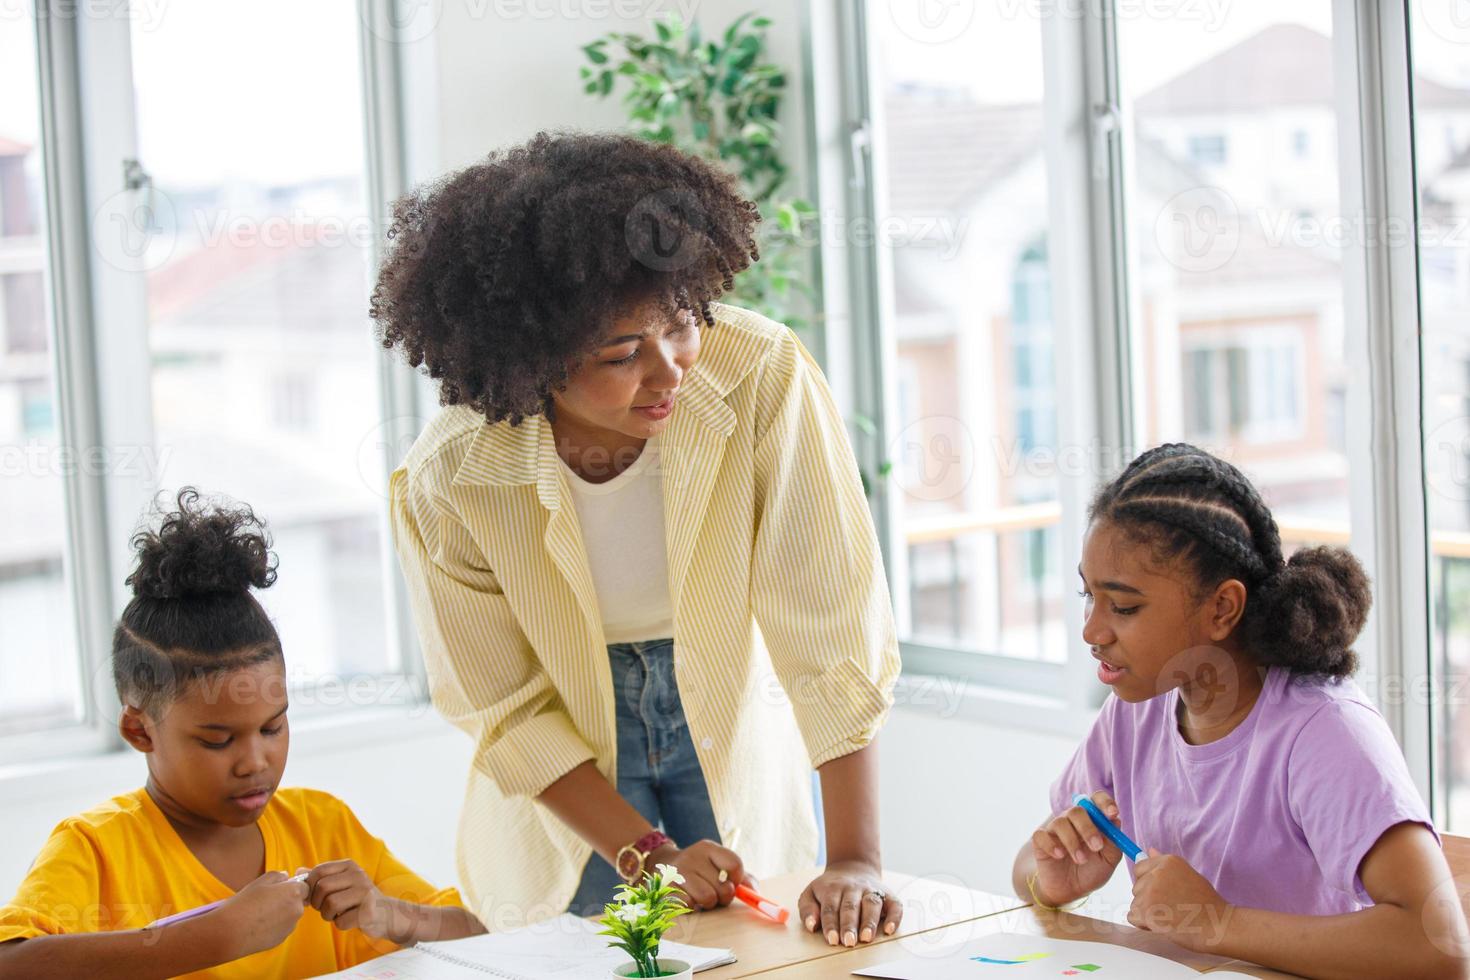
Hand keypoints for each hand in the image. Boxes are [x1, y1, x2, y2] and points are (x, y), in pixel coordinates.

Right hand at [218, 871, 307, 958]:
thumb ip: (278, 876)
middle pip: (298, 902)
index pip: (305, 886)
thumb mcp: (260, 881)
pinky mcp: (282, 939)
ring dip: (281, 913)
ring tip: (260, 914)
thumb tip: (286, 877)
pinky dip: (275, 926)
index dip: (293, 886)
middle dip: (287, 900)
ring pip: (290, 916)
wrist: (231, 932)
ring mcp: (290, 926)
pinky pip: (282, 928)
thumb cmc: (245, 904)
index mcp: (294, 893)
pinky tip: (258, 926)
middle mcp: (297, 910)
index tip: (281, 888)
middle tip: (267, 901)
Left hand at [304, 860, 389, 937]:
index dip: (310, 886)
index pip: (319, 871)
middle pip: (322, 888)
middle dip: (317, 902)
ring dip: (327, 915)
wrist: (385, 913)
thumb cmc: (356, 898)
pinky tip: (348, 920)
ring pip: (330, 904)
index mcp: (349, 865)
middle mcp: (358, 875)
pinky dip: (340, 924)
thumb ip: (320, 877)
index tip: (314, 896)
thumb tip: (298, 872)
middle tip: (325, 908)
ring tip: (336, 914)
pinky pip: (341, 921)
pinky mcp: (368, 912)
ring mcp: (365, 892)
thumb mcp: (340, 883)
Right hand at [646, 840, 746, 910]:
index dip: (737, 879)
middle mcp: (692, 856)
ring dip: (707, 903)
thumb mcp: (718, 865)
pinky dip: (692, 907)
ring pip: (707, 898)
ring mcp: (678, 872)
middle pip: (723, 887)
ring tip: (700, 896)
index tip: (731, 882)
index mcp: (708, 848)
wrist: (662, 864)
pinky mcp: (666, 887)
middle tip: (714, 892)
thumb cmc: (699, 869)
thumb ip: (741, 877)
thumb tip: (755, 892)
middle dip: (723, 896)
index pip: (734, 864)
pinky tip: (687, 898)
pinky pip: (690, 906)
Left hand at [798, 860, 901, 946]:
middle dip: (850, 925)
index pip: (831, 907)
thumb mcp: (811, 894)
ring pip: (871, 903)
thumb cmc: (829, 889)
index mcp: (832, 888)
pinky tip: (889, 929)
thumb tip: (811, 925)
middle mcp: (853, 888)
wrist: (852, 868)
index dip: (831, 924)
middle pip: (851, 906)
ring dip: (869, 921)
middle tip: (849, 942)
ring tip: (867, 938)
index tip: (832, 939)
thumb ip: (808, 909)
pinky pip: (894, 905)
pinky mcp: (888, 895)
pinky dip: (894, 917)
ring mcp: (871, 890)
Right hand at [1030, 790, 1123, 906]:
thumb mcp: (1109, 860)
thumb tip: (1116, 821)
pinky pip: (1041, 835)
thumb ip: (1114, 842)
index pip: (1096, 800)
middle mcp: (1072, 820)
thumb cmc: (1091, 871)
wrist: (1070, 890)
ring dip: (1072, 842)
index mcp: (1092, 820)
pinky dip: (1051, 845)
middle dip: (1088, 828)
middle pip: (1077, 810)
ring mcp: (1055, 829)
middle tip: (1097, 847)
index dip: (1104, 802)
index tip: (1113, 813)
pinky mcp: (1040, 841)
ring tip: (1081, 860)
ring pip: (1060, 822)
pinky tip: (1059, 856)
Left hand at [1128, 848, 1230, 952]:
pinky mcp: (1146, 911)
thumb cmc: (1206, 904)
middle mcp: (1157, 873)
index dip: (1149, 883)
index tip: (1164, 893)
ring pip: (1135, 903)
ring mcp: (1150, 891)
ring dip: (1147, 913)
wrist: (1217, 925)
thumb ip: (1165, 865)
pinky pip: (1133, 917)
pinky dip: (1144, 924)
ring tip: (1171, 916)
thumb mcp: (1188, 876)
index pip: (1140, 868)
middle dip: (1148, 899)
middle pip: (1136, 887)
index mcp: (1168, 861)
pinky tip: (1163, 924)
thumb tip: (1150, 850)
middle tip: (1171, 907)